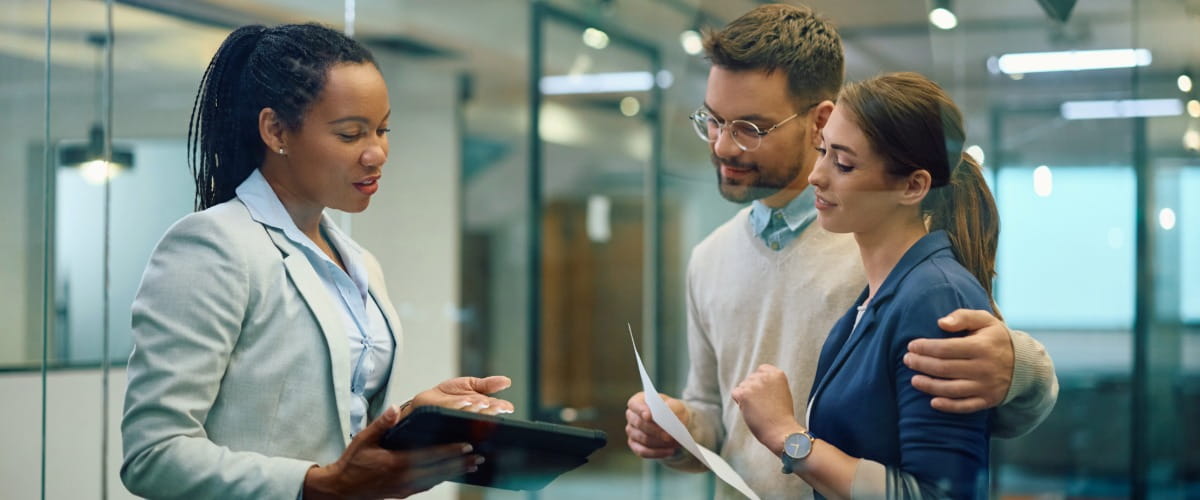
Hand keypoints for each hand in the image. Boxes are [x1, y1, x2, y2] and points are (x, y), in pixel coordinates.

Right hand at [303, 404, 483, 498]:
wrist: (342, 489)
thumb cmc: (353, 462)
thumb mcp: (363, 439)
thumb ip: (381, 424)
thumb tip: (395, 408)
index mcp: (397, 463)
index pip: (430, 456)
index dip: (450, 451)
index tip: (467, 445)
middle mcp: (404, 477)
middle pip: (439, 470)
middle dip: (461, 463)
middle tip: (481, 456)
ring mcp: (405, 487)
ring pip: (437, 479)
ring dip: (456, 472)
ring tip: (474, 465)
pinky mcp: (404, 493)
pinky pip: (428, 486)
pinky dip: (443, 479)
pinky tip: (453, 473)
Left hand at [410, 376, 514, 415]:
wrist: (425, 401)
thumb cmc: (448, 396)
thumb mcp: (470, 385)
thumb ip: (487, 384)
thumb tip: (508, 381)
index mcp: (479, 410)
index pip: (494, 410)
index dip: (501, 408)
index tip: (507, 407)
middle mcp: (470, 417)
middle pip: (483, 415)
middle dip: (491, 410)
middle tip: (496, 405)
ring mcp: (456, 419)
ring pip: (469, 415)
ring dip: (476, 409)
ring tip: (482, 402)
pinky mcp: (441, 417)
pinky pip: (450, 411)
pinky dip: (459, 406)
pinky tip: (465, 401)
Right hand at [625, 392, 688, 458]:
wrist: (674, 423)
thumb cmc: (673, 411)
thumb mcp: (676, 405)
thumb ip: (673, 406)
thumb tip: (668, 411)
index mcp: (637, 401)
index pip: (634, 404)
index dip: (641, 410)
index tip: (649, 416)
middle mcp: (631, 416)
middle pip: (639, 424)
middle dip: (655, 431)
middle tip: (669, 436)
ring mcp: (631, 431)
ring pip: (643, 439)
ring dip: (659, 443)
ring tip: (674, 443)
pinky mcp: (634, 445)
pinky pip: (643, 451)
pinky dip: (657, 453)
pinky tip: (670, 451)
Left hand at [731, 364, 803, 454]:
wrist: (781, 431)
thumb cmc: (782, 416)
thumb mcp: (781, 392)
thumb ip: (770, 383)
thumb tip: (753, 381)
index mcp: (777, 374)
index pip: (761, 370)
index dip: (761, 383)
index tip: (767, 395)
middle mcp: (765, 376)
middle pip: (750, 379)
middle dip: (753, 391)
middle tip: (765, 405)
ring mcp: (754, 384)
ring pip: (742, 387)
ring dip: (747, 397)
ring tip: (760, 409)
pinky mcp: (744, 394)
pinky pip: (735, 394)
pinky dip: (740, 403)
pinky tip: (751, 410)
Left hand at [904, 308, 1013, 412]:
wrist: (1024, 365)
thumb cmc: (995, 339)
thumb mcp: (984, 320)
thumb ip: (963, 317)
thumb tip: (941, 323)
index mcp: (981, 347)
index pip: (946, 348)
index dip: (925, 348)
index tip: (911, 346)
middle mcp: (984, 368)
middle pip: (945, 368)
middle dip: (921, 364)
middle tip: (907, 360)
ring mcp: (986, 386)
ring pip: (952, 389)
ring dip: (929, 386)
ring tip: (914, 380)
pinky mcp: (987, 400)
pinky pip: (965, 406)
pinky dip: (948, 406)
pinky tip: (932, 402)